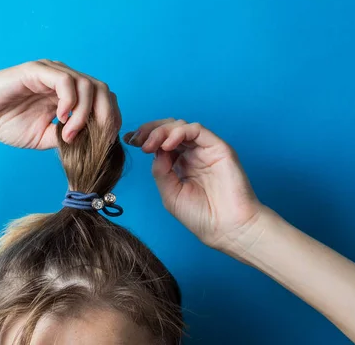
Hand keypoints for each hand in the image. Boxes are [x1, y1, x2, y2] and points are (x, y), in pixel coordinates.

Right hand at [0, 60, 120, 148]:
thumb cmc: (7, 124)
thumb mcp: (47, 137)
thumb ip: (70, 137)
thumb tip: (94, 144)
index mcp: (69, 93)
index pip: (103, 99)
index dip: (110, 118)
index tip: (105, 142)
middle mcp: (64, 78)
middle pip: (102, 89)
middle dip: (106, 116)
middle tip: (97, 138)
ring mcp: (51, 72)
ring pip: (87, 85)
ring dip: (85, 113)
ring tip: (70, 134)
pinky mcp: (36, 70)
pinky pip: (65, 82)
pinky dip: (69, 102)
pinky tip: (60, 118)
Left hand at [124, 119, 264, 251]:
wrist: (226, 228)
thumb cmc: (201, 216)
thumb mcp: (170, 193)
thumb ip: (160, 170)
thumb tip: (154, 150)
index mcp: (180, 164)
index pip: (160, 142)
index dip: (144, 137)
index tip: (129, 141)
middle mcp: (192, 154)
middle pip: (169, 129)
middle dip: (150, 130)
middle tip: (138, 141)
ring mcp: (204, 150)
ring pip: (181, 126)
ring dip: (161, 131)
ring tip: (151, 145)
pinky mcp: (218, 147)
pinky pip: (197, 129)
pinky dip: (179, 132)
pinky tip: (167, 144)